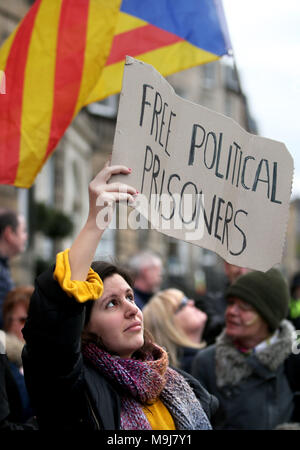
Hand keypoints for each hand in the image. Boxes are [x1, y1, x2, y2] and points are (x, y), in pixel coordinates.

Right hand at [69, 161, 136, 279]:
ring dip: (130, 189)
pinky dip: (128, 197)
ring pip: (119, 186)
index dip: (111, 161)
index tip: (116, 154)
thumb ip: (111, 188)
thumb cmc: (103, 211)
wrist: (96, 224)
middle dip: (120, 168)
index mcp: (94, 183)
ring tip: (137, 192)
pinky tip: (133, 200)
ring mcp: (99, 192)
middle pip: (109, 171)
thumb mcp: (106, 197)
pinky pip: (121, 195)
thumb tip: (125, 182)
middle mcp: (95, 185)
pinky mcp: (105, 199)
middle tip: (130, 170)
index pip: (104, 169)